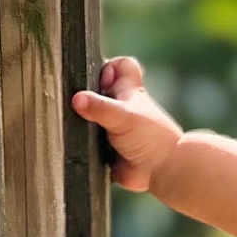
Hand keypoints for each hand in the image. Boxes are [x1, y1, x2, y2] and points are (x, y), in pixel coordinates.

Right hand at [70, 56, 183, 192]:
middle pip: (98, 89)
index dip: (108, 67)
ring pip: (90, 114)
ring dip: (82, 118)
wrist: (162, 171)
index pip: (121, 65)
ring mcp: (114, 125)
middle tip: (78, 103)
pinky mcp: (107, 145)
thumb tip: (77, 99)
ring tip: (74, 121)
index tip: (98, 81)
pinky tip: (75, 140)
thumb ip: (99, 106)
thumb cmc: (151, 138)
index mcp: (129, 91)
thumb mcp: (123, 116)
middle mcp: (121, 106)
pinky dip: (82, 140)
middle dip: (85, 93)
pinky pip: (89, 138)